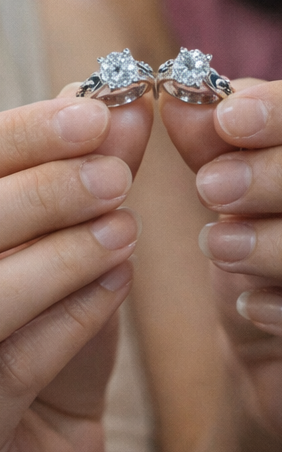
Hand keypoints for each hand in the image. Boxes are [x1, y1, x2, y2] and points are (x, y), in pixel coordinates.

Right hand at [0, 92, 152, 451]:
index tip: (92, 113)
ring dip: (54, 260)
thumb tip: (116, 104)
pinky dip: (68, 322)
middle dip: (32, 195)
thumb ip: (74, 176)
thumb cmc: (35, 333)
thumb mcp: (54, 245)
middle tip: (112, 175)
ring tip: (122, 230)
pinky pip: (4, 372)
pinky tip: (114, 289)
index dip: (11, 135)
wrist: (40, 446)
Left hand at [161, 80, 281, 434]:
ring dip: (274, 242)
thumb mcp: (233, 192)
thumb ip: (213, 146)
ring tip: (217, 244)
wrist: (276, 349)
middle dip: (274, 175)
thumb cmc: (256, 252)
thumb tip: (179, 102)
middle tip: (210, 186)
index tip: (228, 118)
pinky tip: (250, 306)